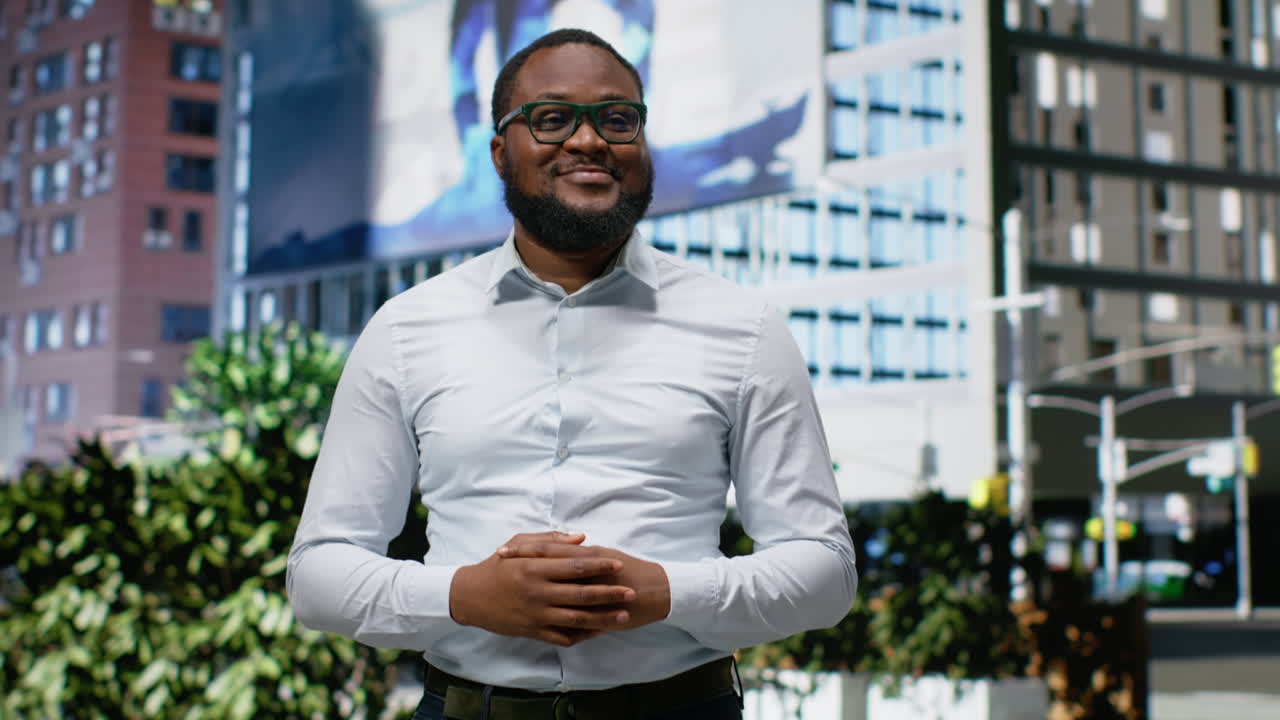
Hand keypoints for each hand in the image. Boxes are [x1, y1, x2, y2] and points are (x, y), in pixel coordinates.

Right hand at [449, 532, 637, 646]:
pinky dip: (583, 635)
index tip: (619, 564)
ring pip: (576, 618)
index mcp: (535, 567)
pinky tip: (599, 631)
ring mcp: (536, 614)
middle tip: (632, 592)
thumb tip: (581, 539)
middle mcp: (537, 592)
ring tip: (623, 615)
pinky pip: (562, 636)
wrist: (470, 596)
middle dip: (609, 593)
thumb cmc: (497, 565)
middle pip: (580, 593)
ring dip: (603, 618)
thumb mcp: (518, 544)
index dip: (599, 565)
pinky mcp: (532, 631)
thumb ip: (550, 541)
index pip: (574, 566)